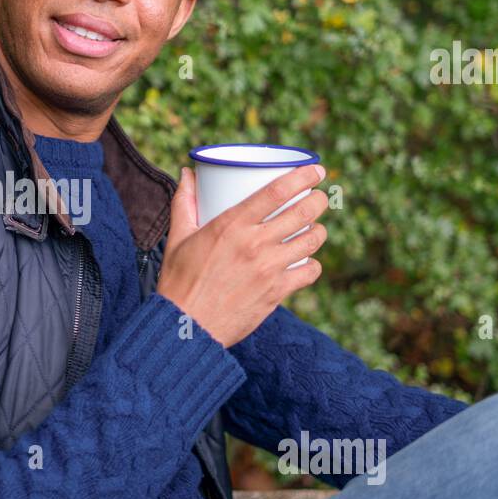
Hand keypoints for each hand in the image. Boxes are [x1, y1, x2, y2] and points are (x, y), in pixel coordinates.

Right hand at [155, 163, 328, 347]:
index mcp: (231, 225)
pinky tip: (306, 262)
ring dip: (319, 230)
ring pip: (312, 240)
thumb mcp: (178, 237)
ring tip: (315, 228)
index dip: (303, 177)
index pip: (277, 191)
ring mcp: (269, 269)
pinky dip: (312, 264)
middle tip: (319, 197)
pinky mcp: (276, 293)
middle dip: (318, 200)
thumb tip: (187, 173)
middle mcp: (254, 244)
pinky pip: (309, 272)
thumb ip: (185, 202)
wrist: (185, 327)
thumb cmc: (178, 281)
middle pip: (303, 212)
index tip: (315, 171)